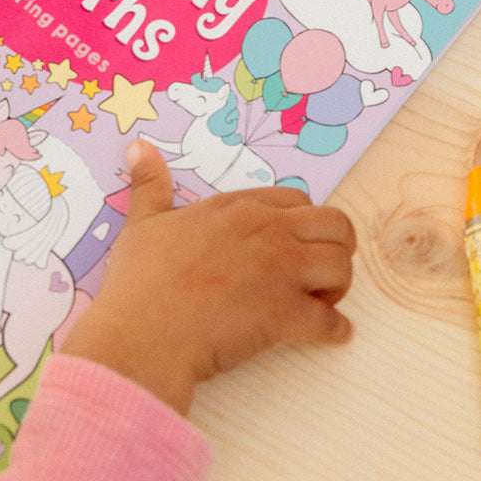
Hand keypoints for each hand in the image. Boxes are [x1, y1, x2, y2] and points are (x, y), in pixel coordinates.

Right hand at [60, 141, 355, 414]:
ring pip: (342, 268)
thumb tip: (139, 147)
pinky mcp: (287, 316)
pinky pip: (333, 320)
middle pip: (336, 226)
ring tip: (319, 301)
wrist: (144, 332)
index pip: (297, 200)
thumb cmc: (140, 279)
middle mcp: (267, 233)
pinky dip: (336, 329)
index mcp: (236, 208)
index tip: (291, 242)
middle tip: (316, 271)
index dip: (301, 221)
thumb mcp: (142, 222)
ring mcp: (281, 273)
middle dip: (336, 247)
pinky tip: (328, 334)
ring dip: (337, 286)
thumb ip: (150, 185)